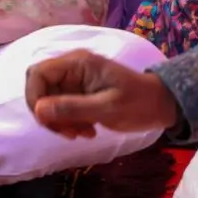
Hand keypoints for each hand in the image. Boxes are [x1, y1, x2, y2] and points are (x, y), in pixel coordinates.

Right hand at [25, 50, 178, 138]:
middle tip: (67, 132)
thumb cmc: (139, 103)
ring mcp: (74, 81)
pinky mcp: (79, 94)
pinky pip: (62, 108)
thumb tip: (38, 110)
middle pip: (40, 88)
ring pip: (49, 101)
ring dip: (60, 121)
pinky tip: (87, 131)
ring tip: (82, 134)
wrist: (163, 106)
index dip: (34, 97)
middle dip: (48, 113)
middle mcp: (71, 68)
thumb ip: (72, 108)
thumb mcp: (107, 108)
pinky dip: (69, 122)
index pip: (38, 73)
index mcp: (76, 63)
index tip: (46, 121)